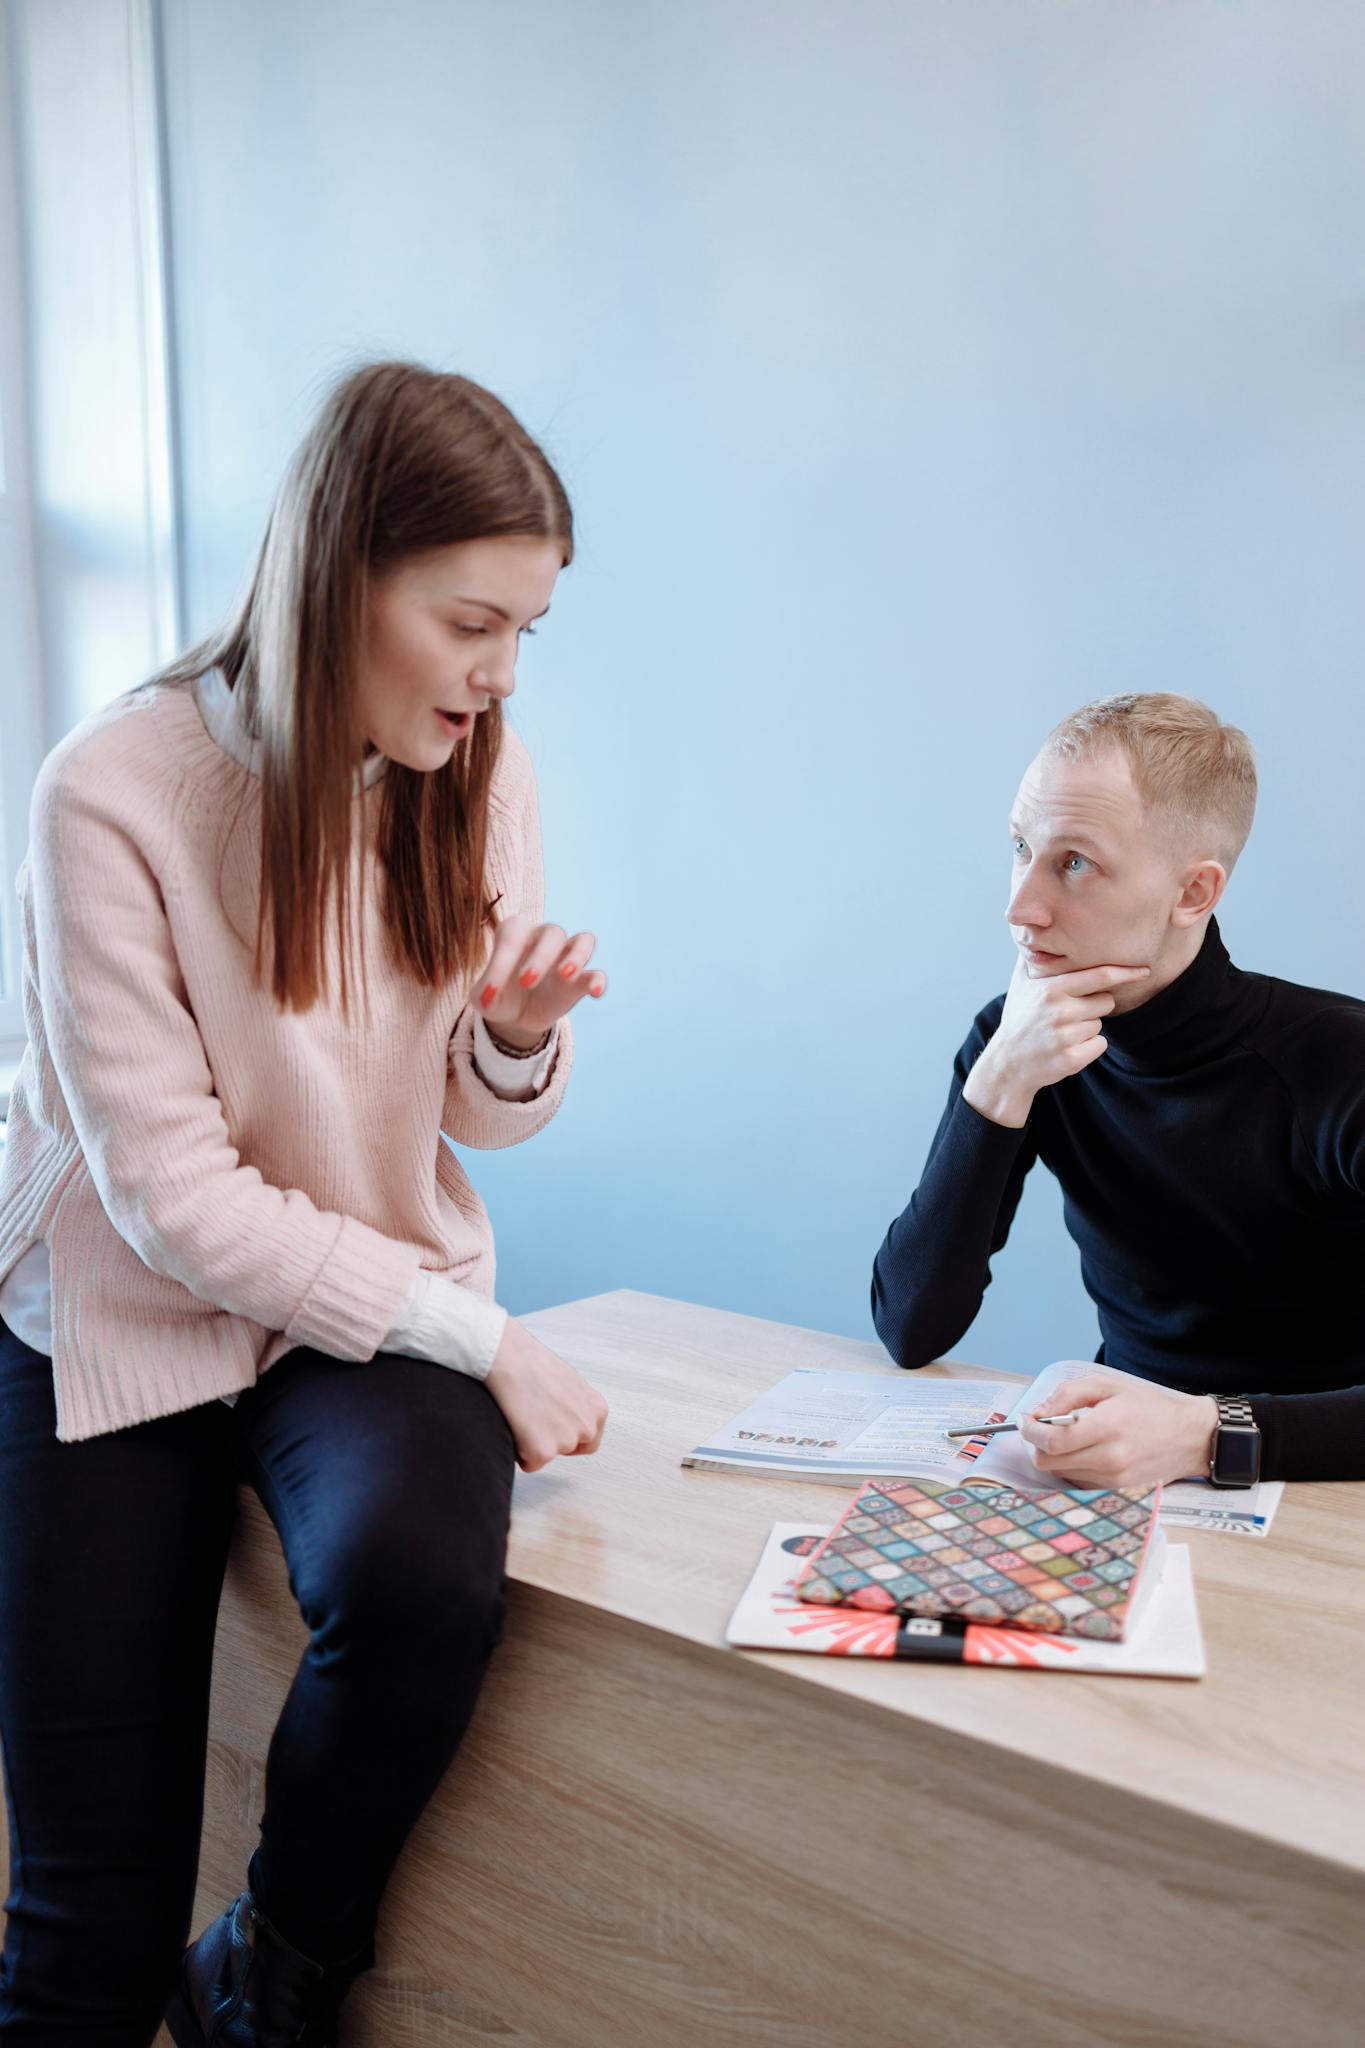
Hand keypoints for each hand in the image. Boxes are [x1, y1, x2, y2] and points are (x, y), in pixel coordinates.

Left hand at [473, 913, 607, 1050]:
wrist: (515, 1016)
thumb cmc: (497, 995)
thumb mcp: (482, 997)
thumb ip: (483, 993)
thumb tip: (488, 999)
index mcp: (515, 933)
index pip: (513, 936)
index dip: (501, 962)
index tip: (490, 992)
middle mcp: (543, 938)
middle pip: (553, 932)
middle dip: (541, 957)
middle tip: (526, 983)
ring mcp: (566, 957)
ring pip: (583, 941)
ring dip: (577, 956)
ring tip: (566, 975)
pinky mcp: (581, 980)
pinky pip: (597, 973)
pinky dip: (598, 980)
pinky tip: (595, 993)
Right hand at [484, 1317, 609, 1473]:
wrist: (508, 1357)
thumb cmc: (531, 1363)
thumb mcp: (569, 1383)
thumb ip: (575, 1406)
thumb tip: (566, 1420)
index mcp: (597, 1409)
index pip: (589, 1439)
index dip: (567, 1435)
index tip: (552, 1427)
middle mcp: (587, 1427)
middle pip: (569, 1449)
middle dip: (551, 1441)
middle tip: (533, 1418)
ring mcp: (566, 1441)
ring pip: (547, 1456)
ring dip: (532, 1444)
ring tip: (522, 1414)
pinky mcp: (543, 1452)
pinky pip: (528, 1464)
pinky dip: (518, 1451)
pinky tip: (514, 1423)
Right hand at [962, 956, 1150, 1127]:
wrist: (1007, 1062)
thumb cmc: (1019, 1017)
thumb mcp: (1020, 983)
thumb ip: (1033, 956)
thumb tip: (1037, 927)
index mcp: (1052, 989)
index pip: (1099, 976)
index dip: (1125, 972)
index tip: (1145, 970)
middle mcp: (1059, 1011)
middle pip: (1106, 1001)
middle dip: (1094, 1006)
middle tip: (1068, 1013)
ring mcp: (1065, 1036)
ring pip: (1101, 1025)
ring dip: (1087, 1028)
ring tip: (1061, 1031)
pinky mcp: (1071, 1058)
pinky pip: (1100, 1045)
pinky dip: (1088, 1048)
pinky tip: (1066, 1047)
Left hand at [1017, 1371, 1217, 1489]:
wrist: (1191, 1437)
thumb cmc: (1149, 1406)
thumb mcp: (1108, 1385)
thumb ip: (1068, 1394)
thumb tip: (1038, 1412)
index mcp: (1107, 1427)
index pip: (1051, 1440)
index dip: (1030, 1431)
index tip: (1026, 1420)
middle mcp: (1110, 1459)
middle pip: (1048, 1462)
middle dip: (1038, 1444)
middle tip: (1045, 1427)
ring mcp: (1114, 1479)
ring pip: (1060, 1473)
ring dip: (1056, 1455)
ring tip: (1073, 1436)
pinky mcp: (1118, 1490)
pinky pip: (1078, 1481)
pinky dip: (1073, 1466)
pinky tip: (1087, 1450)